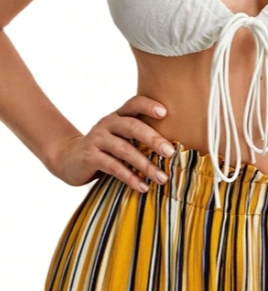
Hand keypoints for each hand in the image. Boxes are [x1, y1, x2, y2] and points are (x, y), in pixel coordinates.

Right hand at [49, 95, 175, 191]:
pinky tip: (143, 187)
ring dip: (145, 165)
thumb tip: (174, 148)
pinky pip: (113, 167)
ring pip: (124, 150)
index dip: (148, 105)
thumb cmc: (105, 148)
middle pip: (132, 126)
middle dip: (153, 139)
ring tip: (162, 178)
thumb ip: (138, 137)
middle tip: (171, 152)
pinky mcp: (90, 157)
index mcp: (118, 115)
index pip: (134, 103)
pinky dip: (130, 178)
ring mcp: (98, 139)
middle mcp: (108, 123)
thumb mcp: (119, 137)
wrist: (69, 158)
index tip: (165, 112)